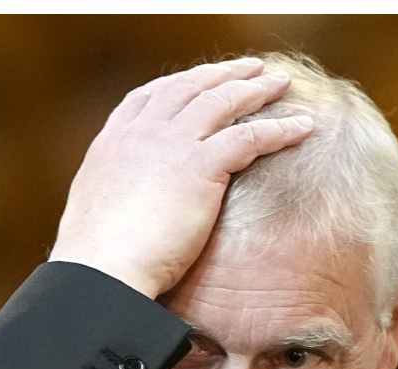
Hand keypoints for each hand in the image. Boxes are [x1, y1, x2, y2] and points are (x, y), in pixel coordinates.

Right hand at [50, 57, 314, 298]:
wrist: (103, 270)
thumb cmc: (98, 260)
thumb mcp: (95, 215)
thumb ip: (114, 198)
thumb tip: (122, 210)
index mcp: (112, 143)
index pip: (148, 98)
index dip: (178, 85)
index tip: (198, 81)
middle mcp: (141, 133)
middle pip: (189, 87)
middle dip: (222, 74)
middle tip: (249, 69)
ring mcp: (171, 144)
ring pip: (222, 101)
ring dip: (256, 89)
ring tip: (281, 83)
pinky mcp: (200, 165)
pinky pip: (250, 136)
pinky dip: (279, 128)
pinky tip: (302, 127)